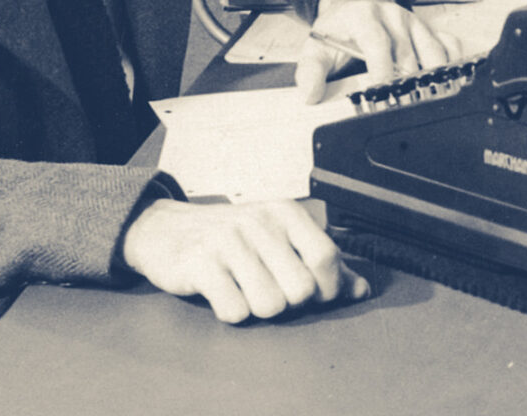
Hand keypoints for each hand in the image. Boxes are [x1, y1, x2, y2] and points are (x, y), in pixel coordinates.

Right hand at [121, 198, 366, 322]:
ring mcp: (228, 243)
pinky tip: (224, 294)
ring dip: (260, 309)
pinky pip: (235, 311)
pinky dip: (232, 312)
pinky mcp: (200, 265)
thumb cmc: (232, 238)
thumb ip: (322, 263)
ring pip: (271, 305)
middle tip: (272, 290)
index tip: (316, 295)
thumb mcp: (279, 239)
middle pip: (302, 289)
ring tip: (245, 290)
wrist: (165, 230)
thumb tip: (361, 289)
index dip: (329, 288)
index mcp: (286, 213)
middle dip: (292, 303)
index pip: (327, 257)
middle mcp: (259, 223)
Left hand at [294, 0, 456, 102]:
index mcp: (364, 17)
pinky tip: (451, 82)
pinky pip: (450, 44)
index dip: (381, 67)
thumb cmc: (337, 32)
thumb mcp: (316, 48)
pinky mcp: (429, 29)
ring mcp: (415, 22)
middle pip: (408, 52)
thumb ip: (310, 72)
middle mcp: (393, 17)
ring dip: (434, 76)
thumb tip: (311, 95)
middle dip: (408, 82)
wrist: (353, 6)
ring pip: (434, 50)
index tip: (381, 91)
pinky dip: (455, 63)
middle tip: (405, 107)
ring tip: (430, 100)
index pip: (377, 42)